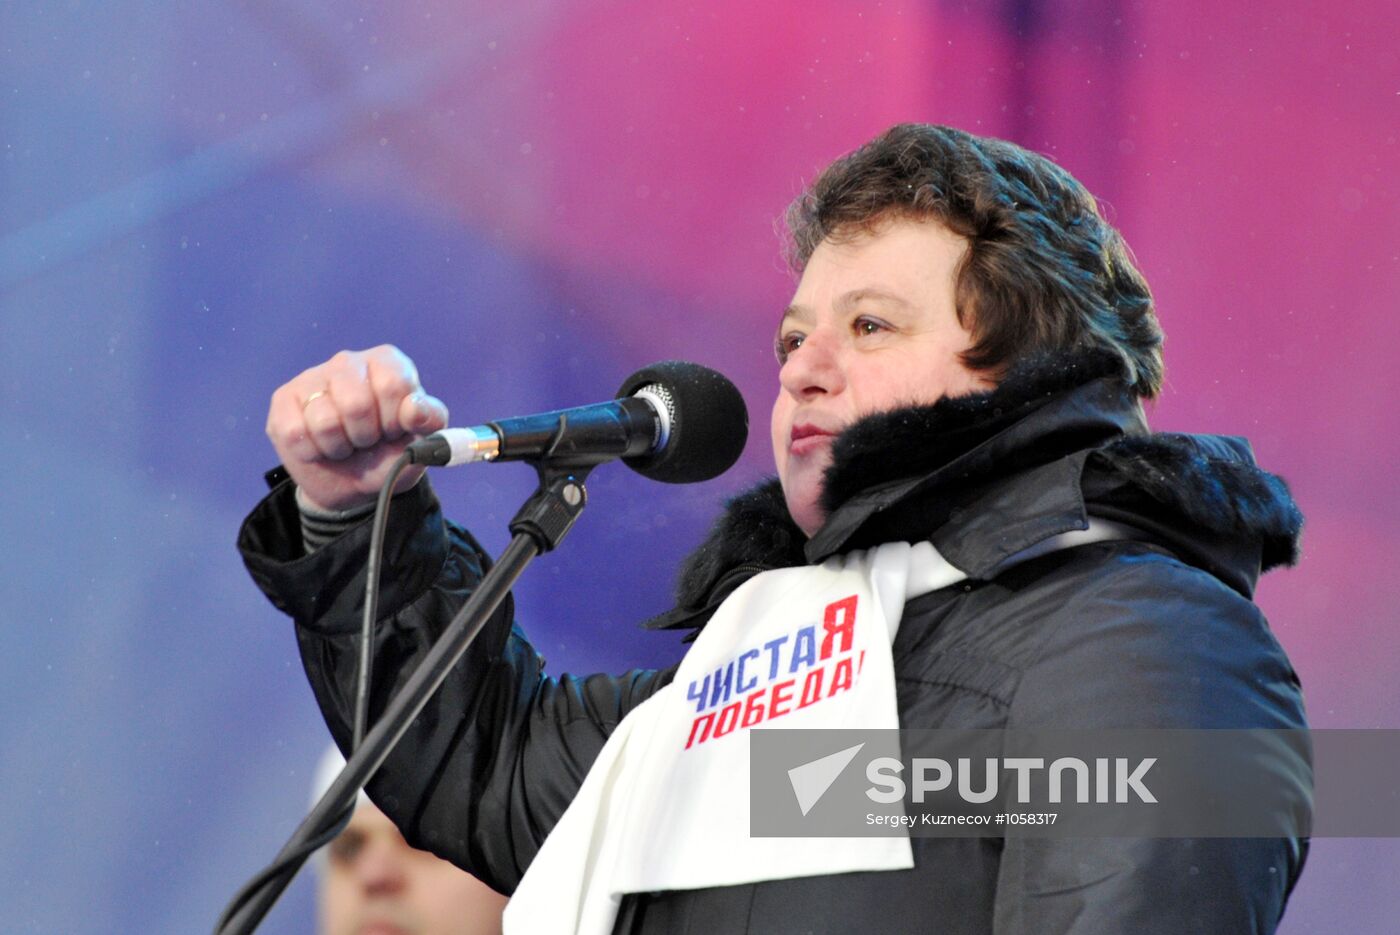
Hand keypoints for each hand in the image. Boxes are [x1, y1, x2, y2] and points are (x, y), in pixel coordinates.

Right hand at [265, 345, 448, 511]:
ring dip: (339, 447)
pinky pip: (296, 433)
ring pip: (324, 421)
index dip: (396, 419)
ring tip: (345, 444)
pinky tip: (320, 447)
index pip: (394, 384)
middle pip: (357, 404)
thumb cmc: (387, 453)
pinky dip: (313, 452)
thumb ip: (430, 422)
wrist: (351, 484)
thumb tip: (415, 410)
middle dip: (366, 436)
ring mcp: (312, 378)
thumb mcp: (419, 443)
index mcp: (387, 363)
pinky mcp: (283, 400)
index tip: (394, 430)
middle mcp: (348, 362)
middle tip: (367, 440)